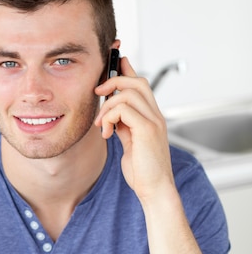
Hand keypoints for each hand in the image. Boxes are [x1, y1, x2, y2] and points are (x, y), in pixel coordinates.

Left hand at [94, 57, 174, 203]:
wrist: (155, 189)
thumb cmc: (143, 171)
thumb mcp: (130, 143)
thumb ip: (124, 126)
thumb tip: (112, 115)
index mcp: (152, 118)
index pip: (141, 85)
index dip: (126, 71)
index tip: (112, 64)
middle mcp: (156, 116)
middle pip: (137, 82)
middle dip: (113, 81)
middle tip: (97, 93)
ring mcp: (153, 121)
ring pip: (128, 93)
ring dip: (107, 106)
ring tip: (101, 125)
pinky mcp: (147, 129)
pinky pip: (124, 109)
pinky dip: (109, 117)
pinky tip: (106, 133)